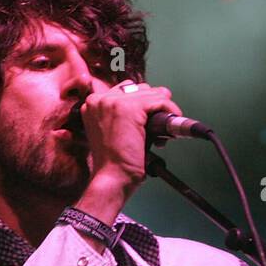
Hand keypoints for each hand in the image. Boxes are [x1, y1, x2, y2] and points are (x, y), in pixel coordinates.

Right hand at [80, 79, 182, 200]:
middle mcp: (100, 99)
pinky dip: (170, 109)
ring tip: (165, 126)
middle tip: (159, 123)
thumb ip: (122, 117)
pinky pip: (158, 100)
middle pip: (137, 89)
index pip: (124, 90)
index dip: (141, 102)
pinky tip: (172, 119)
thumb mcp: (112, 132)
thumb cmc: (113, 163)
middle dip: (152, 104)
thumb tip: (150, 106)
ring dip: (162, 107)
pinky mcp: (129, 107)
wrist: (112, 177)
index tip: (151, 116)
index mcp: (92, 104)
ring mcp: (113, 101)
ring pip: (149, 93)